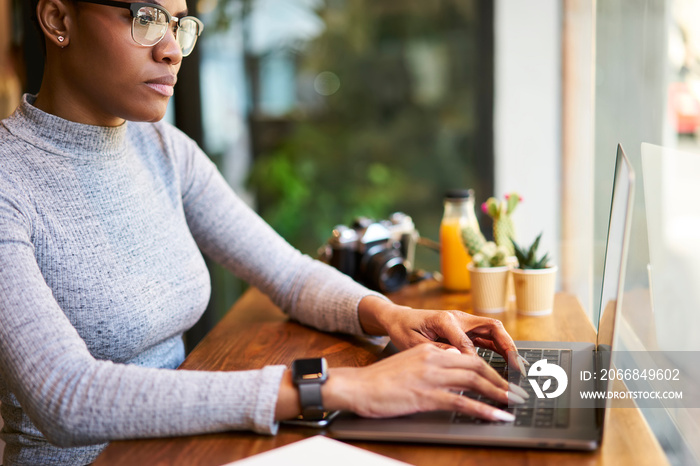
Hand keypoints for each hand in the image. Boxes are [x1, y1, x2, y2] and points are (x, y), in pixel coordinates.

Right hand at [322, 343, 520, 420]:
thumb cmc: (380, 380)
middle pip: (477, 367)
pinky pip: (462, 402)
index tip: (503, 380)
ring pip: (475, 382)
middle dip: (501, 381)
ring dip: (499, 394)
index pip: (468, 356)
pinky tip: (496, 416)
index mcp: (430, 350)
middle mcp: (434, 358)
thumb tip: (454, 369)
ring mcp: (431, 377)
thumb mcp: (409, 363)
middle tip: (518, 393)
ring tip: (515, 404)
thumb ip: (431, 363)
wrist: (357, 386)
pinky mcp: (427, 395)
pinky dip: (483, 410)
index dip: (490, 369)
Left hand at [358, 296, 524, 374]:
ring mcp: (464, 322)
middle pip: (492, 327)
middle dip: (508, 346)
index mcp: (445, 320)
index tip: (480, 378)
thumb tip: (455, 359)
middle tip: (518, 367)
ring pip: (493, 332)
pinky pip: (487, 338)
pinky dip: (499, 349)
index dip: (474, 360)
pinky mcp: (465, 329)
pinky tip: (506, 363)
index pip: (467, 342)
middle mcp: (458, 318)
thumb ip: (435, 351)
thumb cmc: (402, 330)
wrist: (397, 319)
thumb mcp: (412, 343)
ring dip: (507, 348)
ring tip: (518, 368)